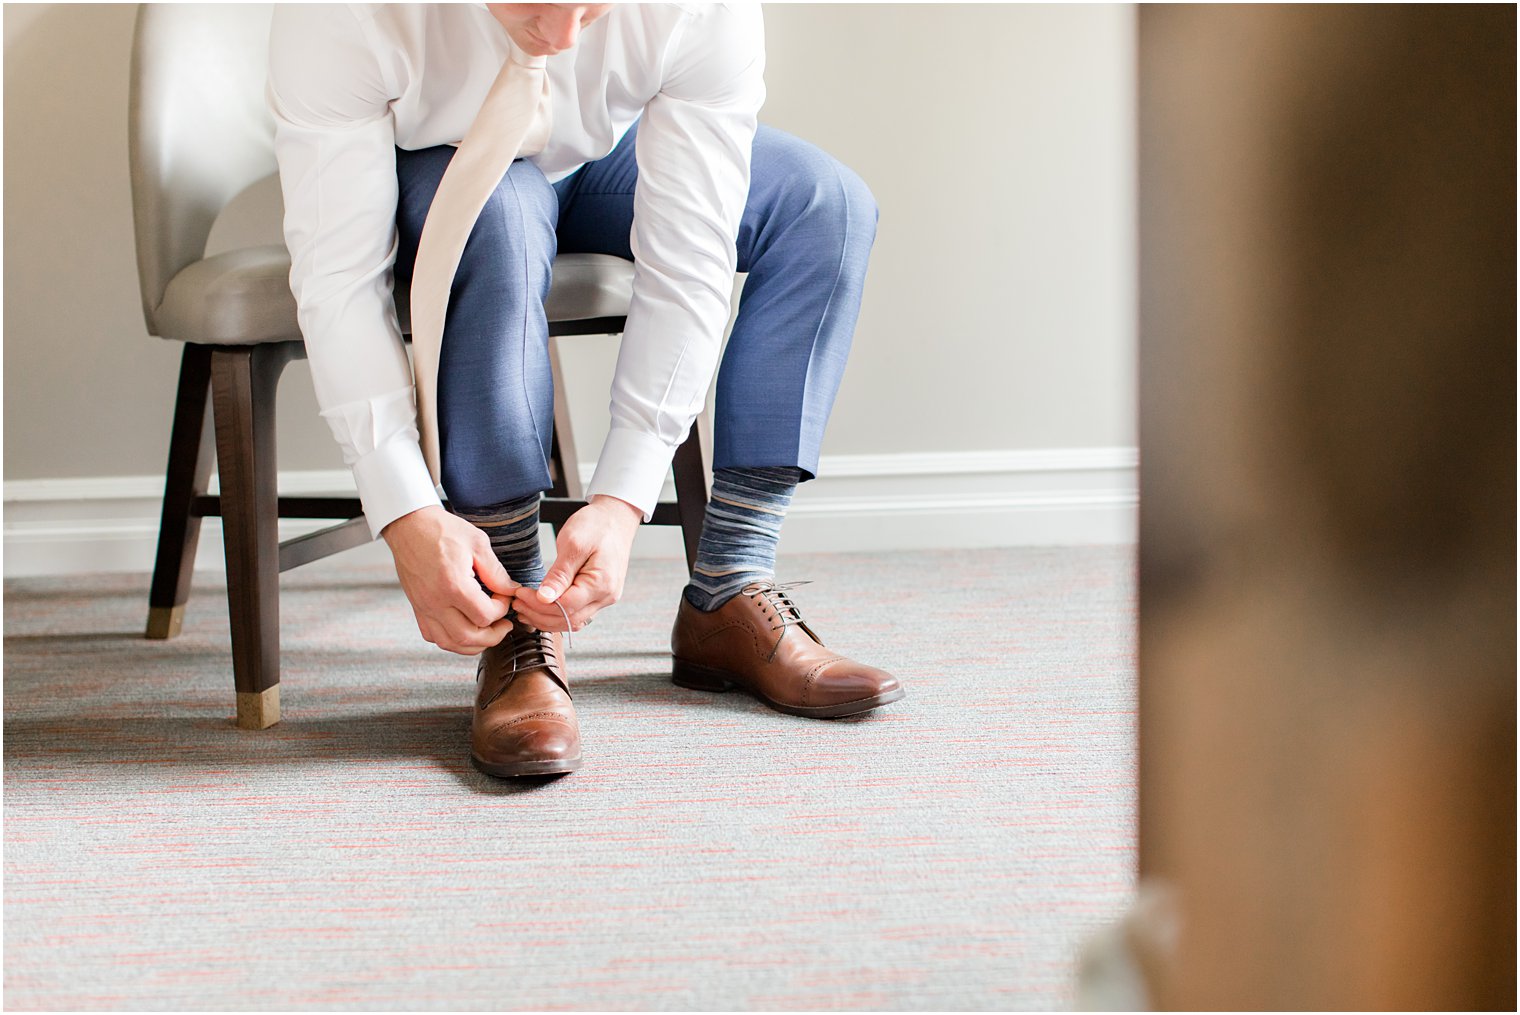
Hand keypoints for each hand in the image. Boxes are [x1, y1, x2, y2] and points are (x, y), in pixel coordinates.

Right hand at [381, 505, 517, 654]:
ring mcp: (423, 607)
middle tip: (504, 624)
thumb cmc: (442, 529)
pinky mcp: (417, 607)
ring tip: (487, 632)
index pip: (485, 615)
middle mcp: (436, 601)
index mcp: (453, 585)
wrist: (409, 525)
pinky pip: (433, 636)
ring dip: (473, 643)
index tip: (504, 597)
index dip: (502, 610)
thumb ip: (496, 572)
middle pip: (468, 637)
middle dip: (493, 636)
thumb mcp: (477, 543)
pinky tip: (463, 627)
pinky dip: (451, 639)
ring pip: (449, 643)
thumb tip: (511, 590)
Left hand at [510, 494, 640, 631]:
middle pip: (567, 619)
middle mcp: (606, 596)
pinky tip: (541, 609)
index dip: (538, 605)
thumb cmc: (597, 526)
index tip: (520, 594)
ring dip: (546, 619)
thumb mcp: (573, 544)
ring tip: (524, 608)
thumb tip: (544, 598)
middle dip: (538, 615)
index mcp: (601, 584)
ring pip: (572, 621)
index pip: (565, 606)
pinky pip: (576, 613)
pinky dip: (557, 615)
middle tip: (517, 603)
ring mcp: (604, 598)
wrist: (616, 518)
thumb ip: (559, 574)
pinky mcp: (599, 596)